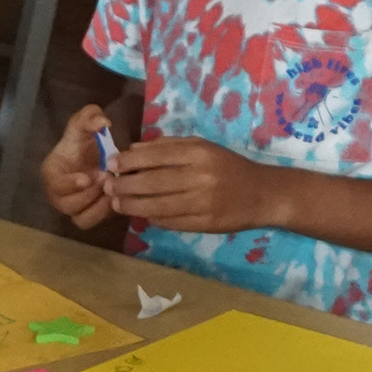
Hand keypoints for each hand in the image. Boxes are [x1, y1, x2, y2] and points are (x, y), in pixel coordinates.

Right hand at [42, 104, 117, 228]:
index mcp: (51, 172)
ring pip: (81, 219)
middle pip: (67, 205)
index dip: (70, 184)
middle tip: (106, 178)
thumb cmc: (83, 139)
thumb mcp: (84, 121)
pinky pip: (93, 222)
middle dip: (88, 194)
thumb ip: (89, 117)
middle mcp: (57, 194)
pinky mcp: (87, 215)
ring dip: (98, 207)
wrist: (94, 153)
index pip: (55, 184)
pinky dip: (104, 213)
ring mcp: (73, 207)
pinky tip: (116, 196)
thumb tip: (102, 122)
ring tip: (112, 189)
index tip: (87, 177)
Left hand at [110, 136, 290, 233]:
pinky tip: (142, 215)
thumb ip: (169, 147)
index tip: (111, 163)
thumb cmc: (229, 167)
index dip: (129, 161)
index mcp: (199, 152)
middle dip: (124, 185)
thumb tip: (133, 150)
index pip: (155, 155)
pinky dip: (152, 218)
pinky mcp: (205, 224)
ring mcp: (203, 202)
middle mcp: (200, 176)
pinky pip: (171, 222)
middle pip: (152, 182)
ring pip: (157, 205)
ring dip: (132, 206)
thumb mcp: (203, 147)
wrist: (263, 194)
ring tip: (117, 203)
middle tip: (108, 186)